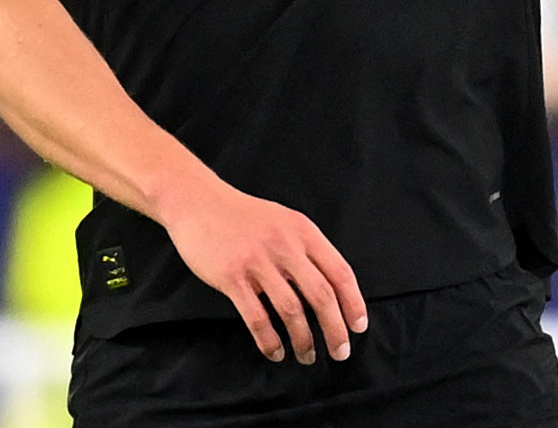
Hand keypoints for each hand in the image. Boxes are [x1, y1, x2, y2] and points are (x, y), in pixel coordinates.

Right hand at [161, 176, 367, 364]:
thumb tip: (330, 288)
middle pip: (321, 295)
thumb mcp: (285, 221)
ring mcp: (258, 262)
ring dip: (304, 340)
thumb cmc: (244, 216)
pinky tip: (276, 351)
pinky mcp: (232, 277)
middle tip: (340, 352)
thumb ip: (306, 250)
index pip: (340, 272)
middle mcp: (285, 246)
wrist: (200, 202)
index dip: (353, 303)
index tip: (358, 326)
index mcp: (303, 232)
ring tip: (307, 356)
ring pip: (291, 311)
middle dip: (335, 330)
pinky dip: (270, 340)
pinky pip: (257, 318)